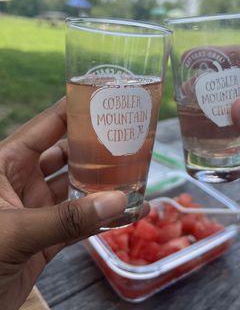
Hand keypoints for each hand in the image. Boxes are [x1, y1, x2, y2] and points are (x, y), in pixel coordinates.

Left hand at [0, 99, 132, 309]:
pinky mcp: (44, 238)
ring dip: (100, 185)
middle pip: (64, 156)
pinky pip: (77, 223)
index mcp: (5, 165)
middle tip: (124, 137)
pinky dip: (98, 219)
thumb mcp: (15, 230)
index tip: (100, 98)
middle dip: (93, 148)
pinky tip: (123, 212)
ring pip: (73, 190)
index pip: (43, 127)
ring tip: (131, 173)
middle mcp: (21, 182)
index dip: (70, 111)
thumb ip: (66, 218)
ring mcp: (34, 209)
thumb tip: (117, 201)